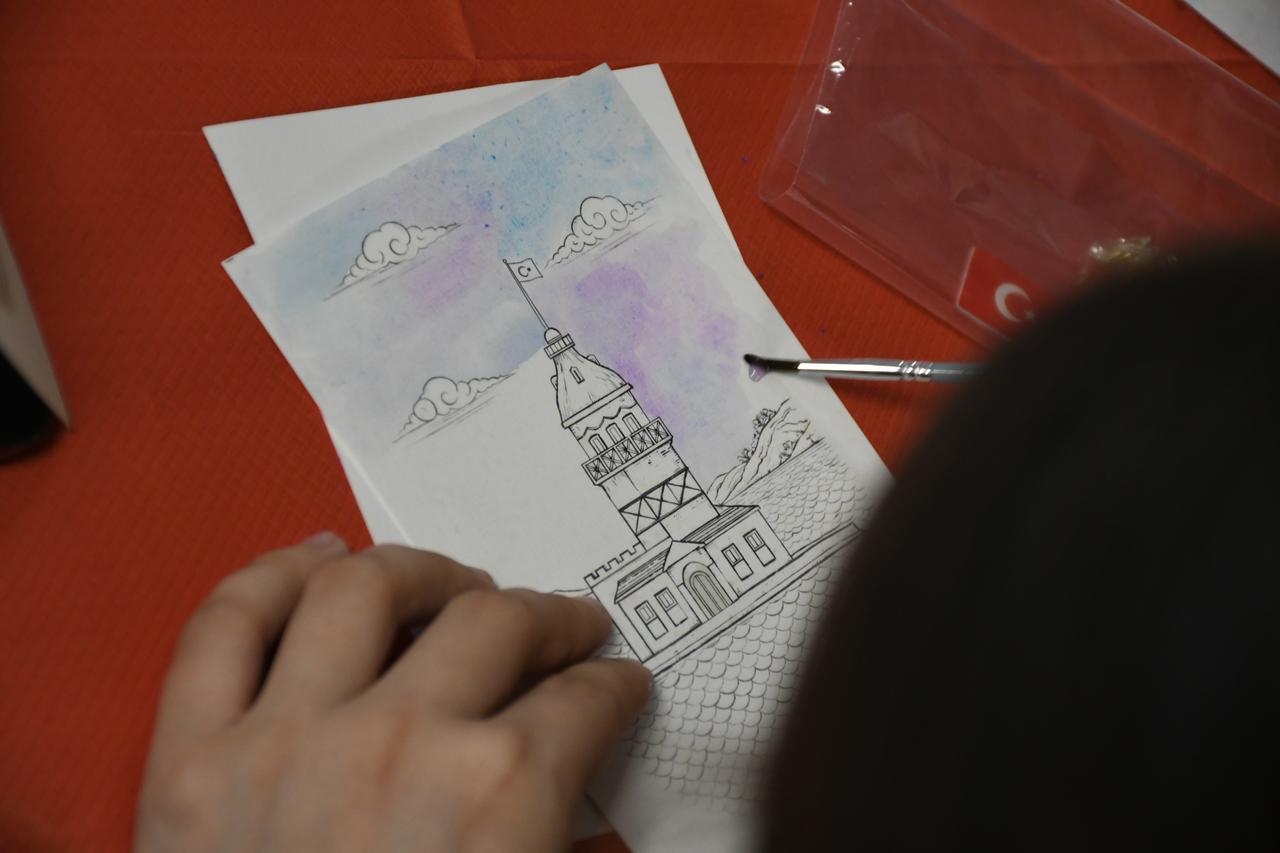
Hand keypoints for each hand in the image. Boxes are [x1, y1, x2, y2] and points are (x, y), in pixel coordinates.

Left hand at [135, 534, 649, 852]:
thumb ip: (563, 839)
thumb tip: (592, 797)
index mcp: (502, 797)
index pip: (587, 700)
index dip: (615, 683)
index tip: (619, 680)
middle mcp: (401, 742)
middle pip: (497, 624)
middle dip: (552, 617)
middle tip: (566, 626)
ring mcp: (285, 740)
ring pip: (368, 588)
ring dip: (426, 571)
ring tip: (455, 582)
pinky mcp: (190, 760)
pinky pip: (227, 623)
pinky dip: (272, 574)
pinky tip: (317, 558)